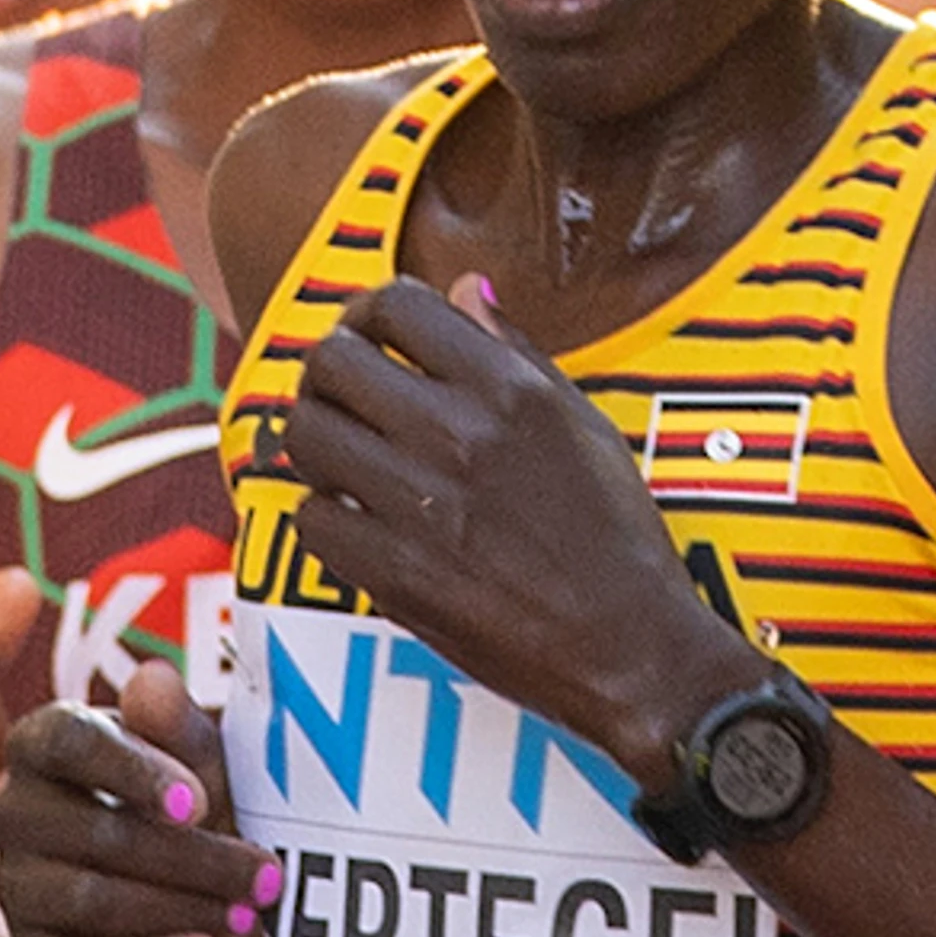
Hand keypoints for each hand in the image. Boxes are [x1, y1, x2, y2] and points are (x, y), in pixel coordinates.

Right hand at [0, 659, 272, 936]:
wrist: (195, 863)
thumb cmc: (191, 791)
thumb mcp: (195, 750)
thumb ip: (175, 720)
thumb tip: (155, 681)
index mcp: (43, 740)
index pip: (70, 745)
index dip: (133, 773)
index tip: (199, 803)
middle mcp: (13, 810)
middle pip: (95, 834)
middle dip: (192, 858)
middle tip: (264, 874)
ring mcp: (15, 884)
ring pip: (89, 901)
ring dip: (178, 912)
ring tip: (246, 916)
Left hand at [279, 275, 747, 768]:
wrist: (628, 646)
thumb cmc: (616, 539)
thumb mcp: (583, 423)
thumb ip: (514, 351)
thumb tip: (464, 290)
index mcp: (508, 388)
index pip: (395, 305)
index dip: (369, 313)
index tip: (371, 337)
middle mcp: (458, 434)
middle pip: (332, 360)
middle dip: (329, 370)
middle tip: (343, 394)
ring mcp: (420, 503)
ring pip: (306, 433)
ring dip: (316, 437)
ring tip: (344, 455)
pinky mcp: (393, 572)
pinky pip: (311, 517)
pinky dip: (324, 512)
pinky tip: (357, 517)